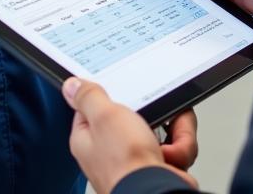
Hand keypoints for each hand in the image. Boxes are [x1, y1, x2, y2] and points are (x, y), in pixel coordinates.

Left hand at [63, 77, 197, 193]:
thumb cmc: (127, 165)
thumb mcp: (105, 116)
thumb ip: (88, 96)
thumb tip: (71, 85)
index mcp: (89, 138)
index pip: (97, 105)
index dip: (114, 95)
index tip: (127, 90)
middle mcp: (111, 151)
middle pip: (137, 114)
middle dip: (155, 114)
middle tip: (155, 116)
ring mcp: (136, 160)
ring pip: (161, 128)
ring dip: (173, 133)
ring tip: (169, 144)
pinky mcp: (157, 167)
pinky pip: (175, 146)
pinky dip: (180, 149)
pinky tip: (175, 157)